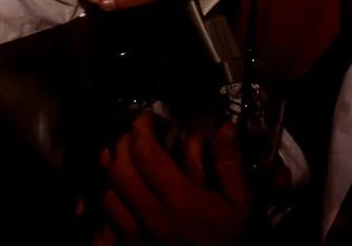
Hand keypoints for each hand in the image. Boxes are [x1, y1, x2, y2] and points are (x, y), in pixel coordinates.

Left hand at [100, 112, 250, 244]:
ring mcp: (139, 239)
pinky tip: (120, 202)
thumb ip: (231, 167)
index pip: (146, 153)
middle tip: (134, 138)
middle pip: (119, 170)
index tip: (147, 119)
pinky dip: (109, 210)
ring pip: (108, 198)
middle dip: (122, 146)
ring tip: (123, 166)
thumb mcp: (243, 208)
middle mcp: (154, 218)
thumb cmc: (234, 245)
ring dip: (113, 177)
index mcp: (181, 201)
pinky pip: (108, 229)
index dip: (141, 128)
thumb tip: (226, 129)